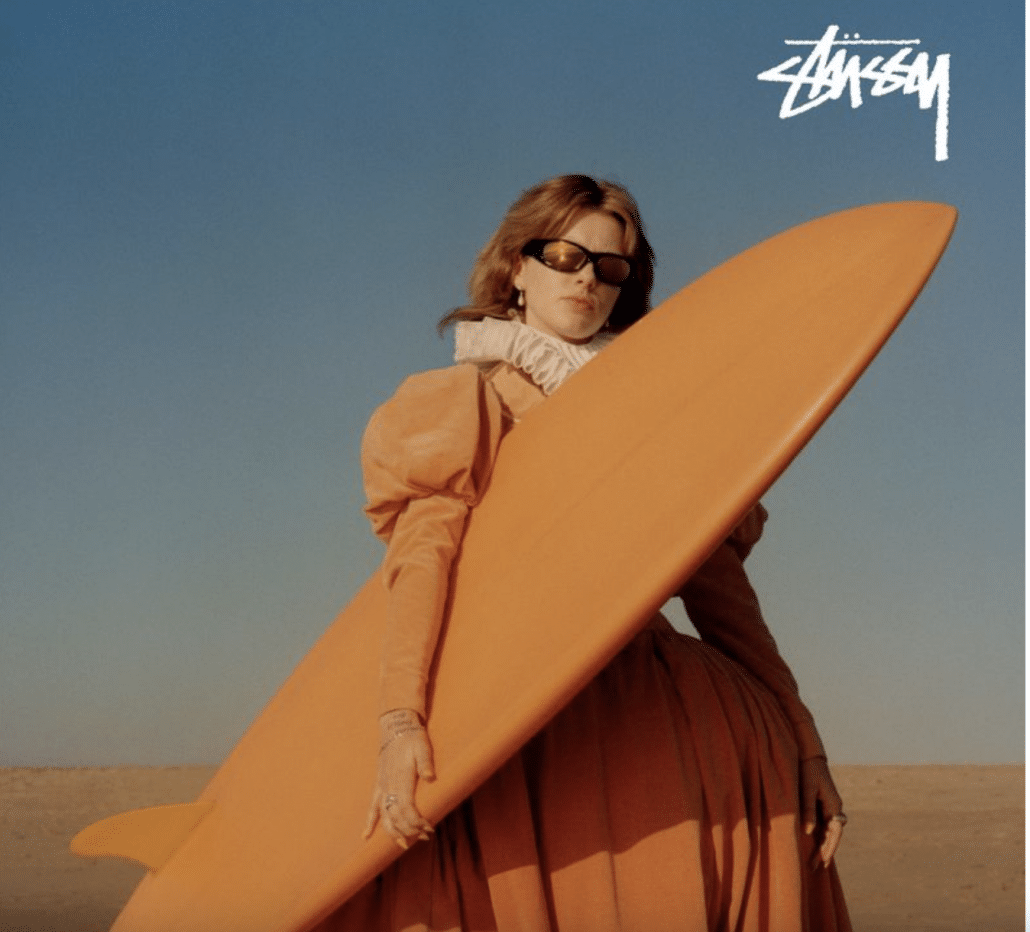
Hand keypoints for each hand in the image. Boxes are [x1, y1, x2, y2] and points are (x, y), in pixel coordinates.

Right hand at [363, 709, 435, 849]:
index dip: (416, 822)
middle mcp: (389, 786)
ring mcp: (382, 787)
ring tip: (403, 844)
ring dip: (393, 832)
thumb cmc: (412, 738)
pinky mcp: (379, 785)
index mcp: (401, 779)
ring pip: (384, 816)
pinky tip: (365, 836)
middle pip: (396, 816)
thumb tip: (430, 777)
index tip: (429, 829)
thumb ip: (425, 763)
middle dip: (409, 830)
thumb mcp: (423, 747)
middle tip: (425, 837)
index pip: (407, 809)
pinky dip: (369, 822)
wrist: (396, 727)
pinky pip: (372, 807)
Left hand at [800, 756, 845, 868]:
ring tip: (815, 862)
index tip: (823, 861)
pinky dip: (820, 836)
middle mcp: (835, 808)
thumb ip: (808, 810)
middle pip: (832, 835)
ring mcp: (830, 807)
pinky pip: (823, 825)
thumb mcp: (806, 789)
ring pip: (828, 832)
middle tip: (816, 867)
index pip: (835, 832)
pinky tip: (813, 846)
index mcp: (834, 805)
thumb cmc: (807, 771)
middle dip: (825, 851)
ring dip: (823, 846)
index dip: (829, 848)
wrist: (809, 755)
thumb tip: (808, 832)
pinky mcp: (822, 805)